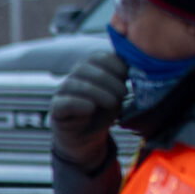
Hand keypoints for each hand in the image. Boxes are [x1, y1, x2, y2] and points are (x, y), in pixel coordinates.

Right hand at [52, 51, 127, 168]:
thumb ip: (123, 79)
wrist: (87, 135)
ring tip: (112, 104)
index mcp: (90, 68)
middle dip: (109, 81)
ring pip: (75, 84)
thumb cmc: (104, 111)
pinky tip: (91, 109)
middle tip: (123, 94)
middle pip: (85, 68)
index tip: (127, 77)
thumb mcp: (118, 93)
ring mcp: (63, 92)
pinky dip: (80, 104)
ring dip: (98, 93)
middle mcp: (74, 76)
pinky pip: (65, 102)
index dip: (115, 65)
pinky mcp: (56, 109)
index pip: (99, 57)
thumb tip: (137, 69)